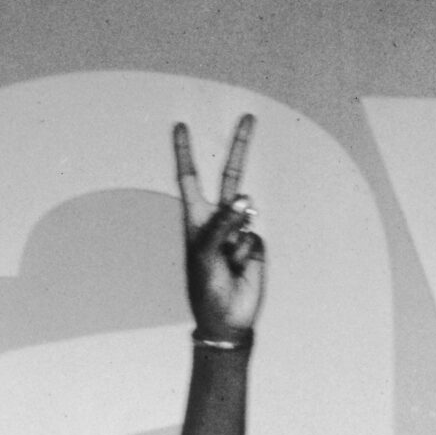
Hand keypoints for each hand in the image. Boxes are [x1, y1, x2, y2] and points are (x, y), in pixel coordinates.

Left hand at [174, 114, 264, 342]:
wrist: (228, 318)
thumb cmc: (206, 289)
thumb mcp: (205, 257)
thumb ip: (221, 225)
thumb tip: (244, 198)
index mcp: (196, 220)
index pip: (189, 178)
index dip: (185, 153)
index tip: (180, 126)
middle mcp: (218, 220)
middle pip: (229, 177)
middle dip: (239, 148)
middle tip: (248, 116)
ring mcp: (239, 231)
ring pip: (246, 214)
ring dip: (236, 240)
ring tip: (228, 264)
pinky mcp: (255, 245)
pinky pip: (255, 238)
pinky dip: (248, 254)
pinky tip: (240, 269)